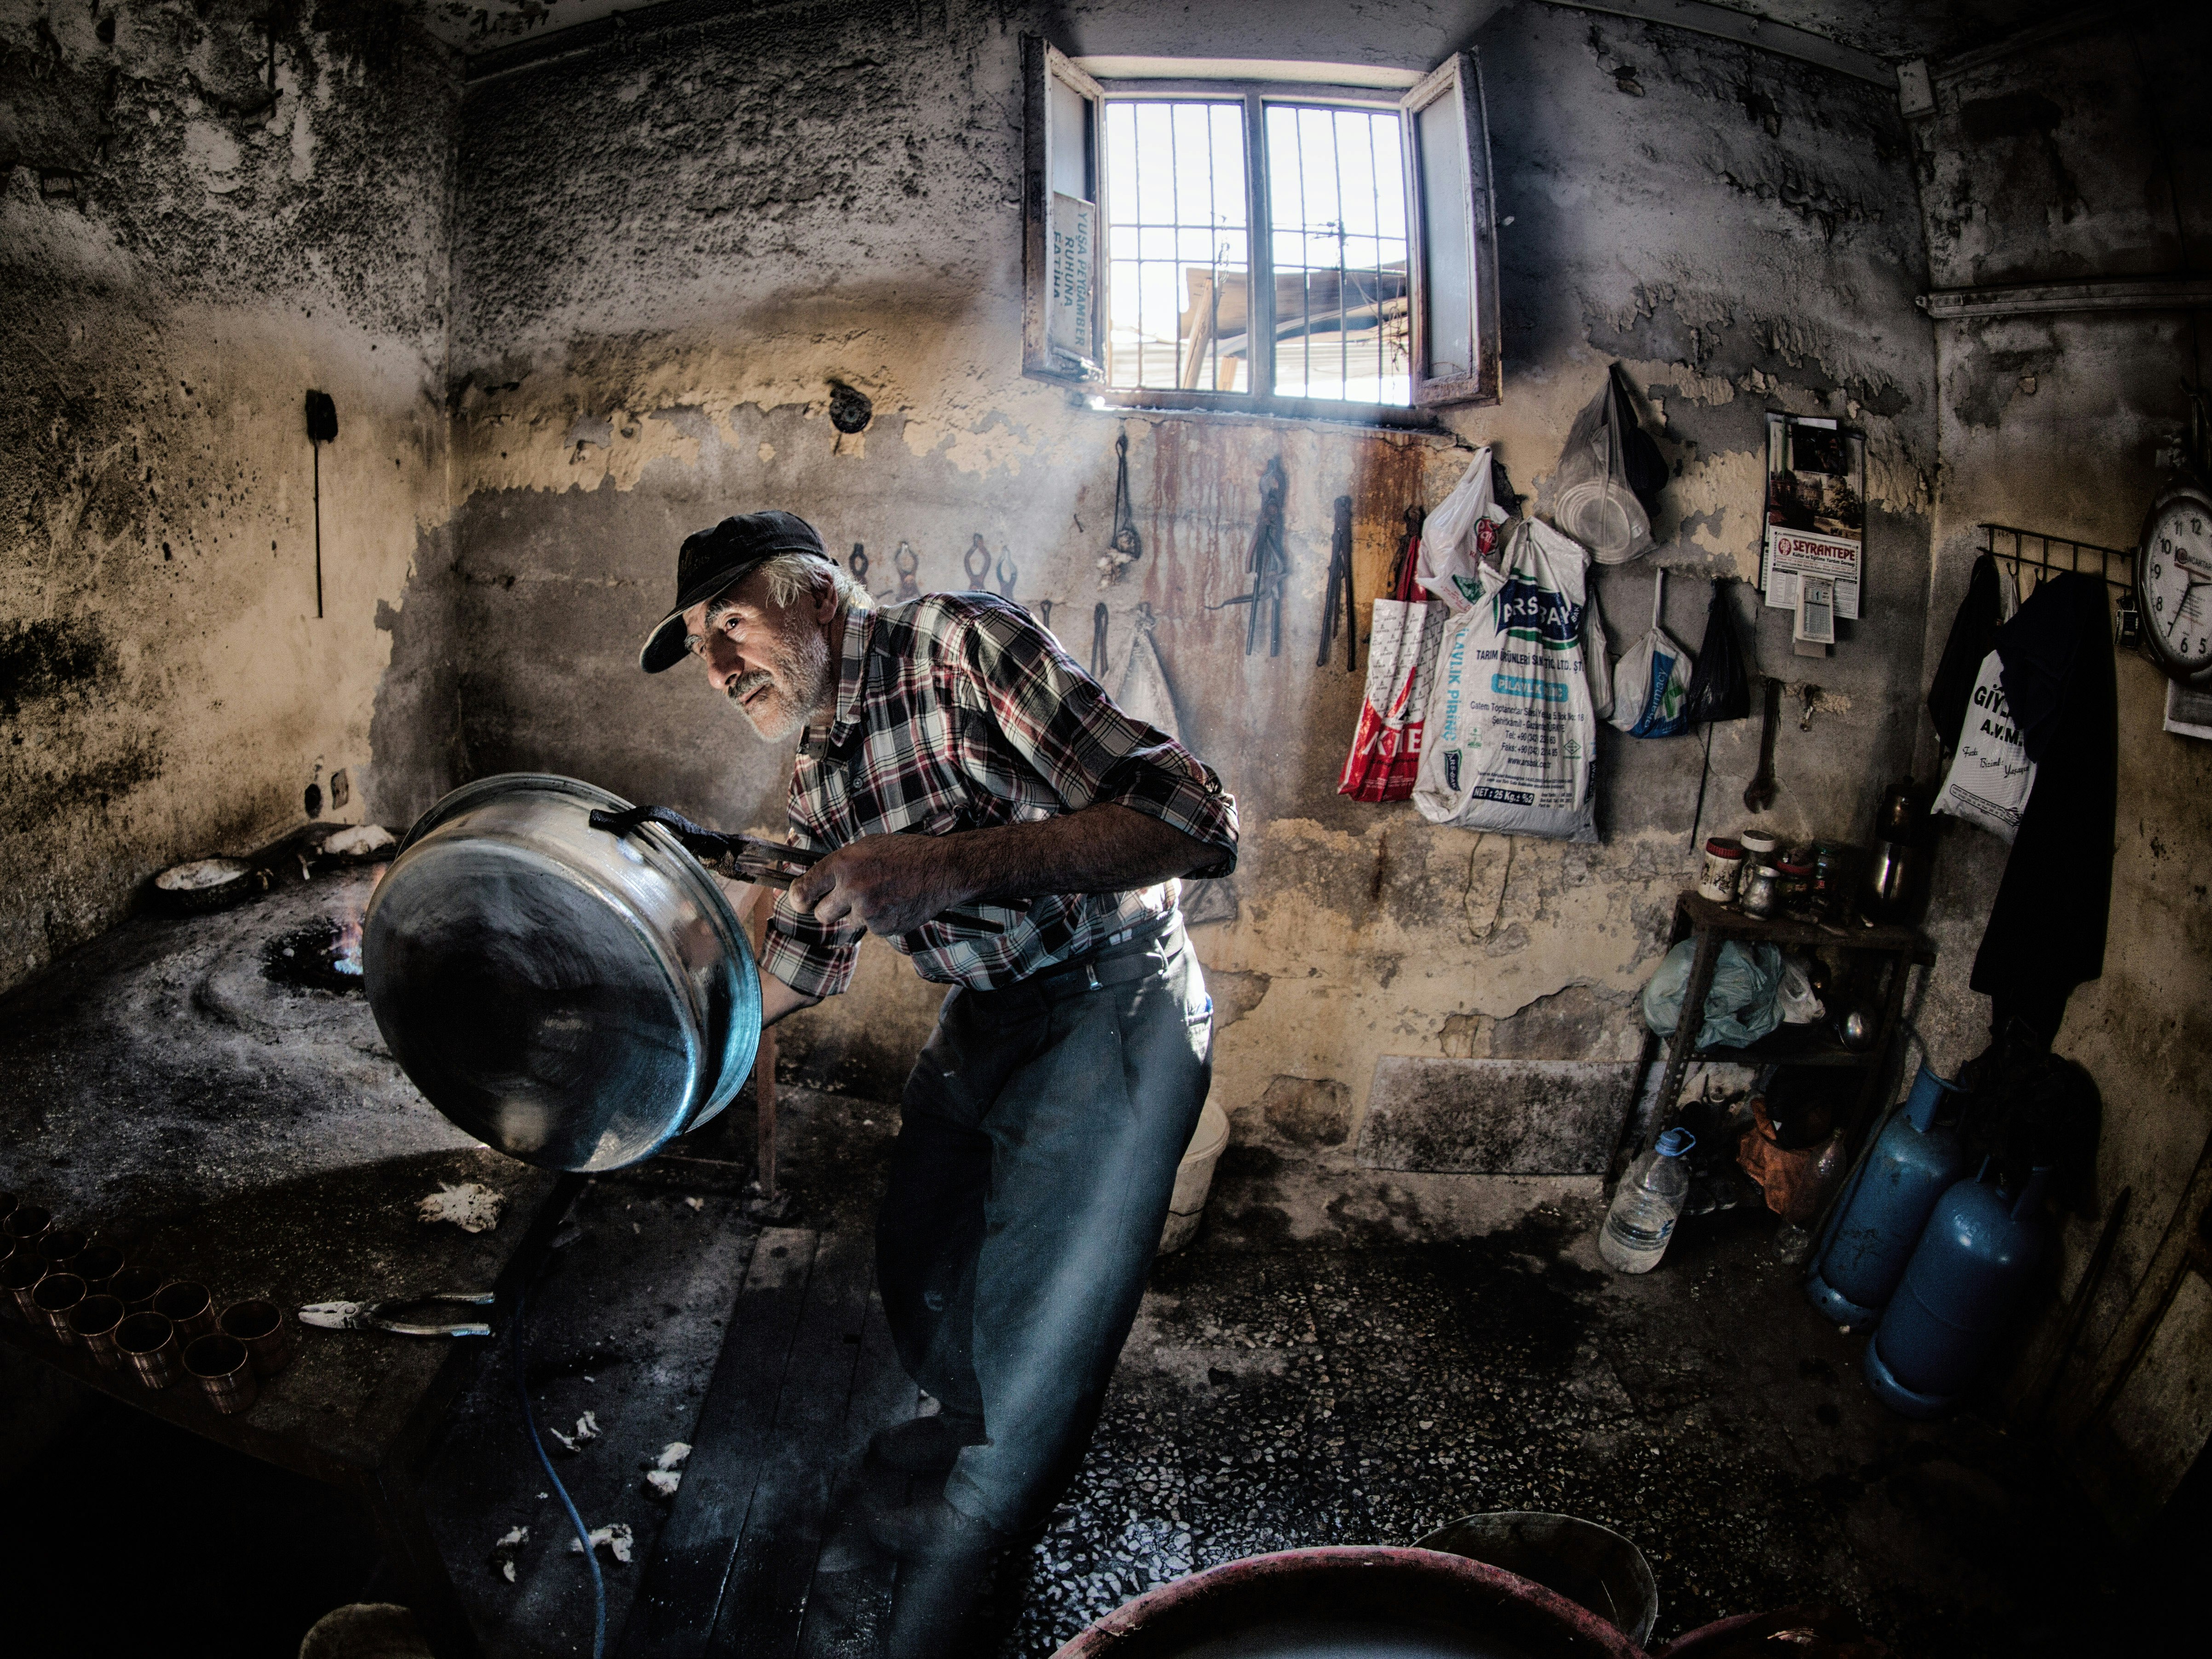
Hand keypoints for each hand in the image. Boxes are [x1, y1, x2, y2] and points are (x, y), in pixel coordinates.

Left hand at [792, 834, 974, 936]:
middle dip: (830, 908)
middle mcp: (851, 889)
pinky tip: (894, 903)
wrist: (941, 869)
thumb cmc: (904, 853)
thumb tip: (812, 881)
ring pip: (848, 922)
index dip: (798, 898)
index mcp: (843, 864)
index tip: (800, 901)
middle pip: (822, 914)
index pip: (803, 890)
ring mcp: (868, 912)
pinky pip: (870, 929)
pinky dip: (879, 920)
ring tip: (881, 895)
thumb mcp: (866, 847)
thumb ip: (838, 864)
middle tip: (847, 898)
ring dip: (858, 914)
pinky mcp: (883, 928)